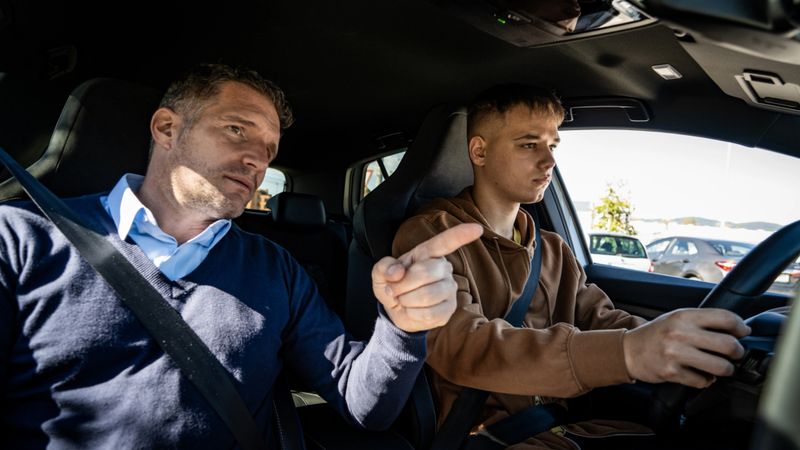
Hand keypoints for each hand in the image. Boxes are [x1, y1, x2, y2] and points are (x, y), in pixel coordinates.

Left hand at [372, 223, 482, 332]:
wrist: (396, 309)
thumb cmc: (392, 284)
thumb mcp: (380, 273)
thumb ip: (384, 267)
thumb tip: (397, 272)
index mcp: (427, 254)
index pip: (445, 242)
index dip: (460, 235)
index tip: (477, 228)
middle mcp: (443, 268)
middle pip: (424, 273)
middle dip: (401, 285)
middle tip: (393, 290)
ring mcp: (449, 289)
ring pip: (426, 296)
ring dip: (405, 300)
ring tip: (402, 300)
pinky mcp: (449, 309)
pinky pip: (429, 314)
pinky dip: (412, 314)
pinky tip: (411, 311)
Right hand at [622, 308, 750, 387]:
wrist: (628, 350)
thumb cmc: (657, 334)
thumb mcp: (677, 318)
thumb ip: (703, 321)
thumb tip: (737, 328)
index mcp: (684, 316)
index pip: (725, 318)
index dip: (741, 326)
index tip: (744, 332)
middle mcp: (681, 333)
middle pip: (728, 344)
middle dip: (738, 352)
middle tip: (734, 353)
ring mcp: (676, 354)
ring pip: (720, 367)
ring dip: (726, 369)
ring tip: (721, 367)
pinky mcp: (672, 372)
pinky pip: (703, 381)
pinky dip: (706, 380)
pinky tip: (700, 374)